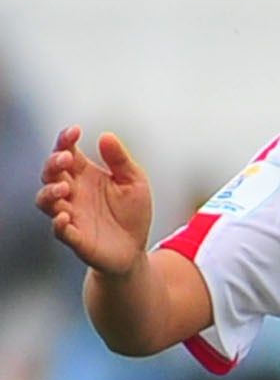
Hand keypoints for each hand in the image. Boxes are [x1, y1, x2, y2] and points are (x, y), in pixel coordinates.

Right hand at [34, 128, 154, 277]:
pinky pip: (59, 230)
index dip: (65, 139)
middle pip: (50, 172)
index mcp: (84, 174)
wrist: (134, 249)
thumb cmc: (131, 212)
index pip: (66, 151)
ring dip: (50, 191)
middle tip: (66, 159)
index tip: (75, 131)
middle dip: (53, 163)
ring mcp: (70, 213)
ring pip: (45, 200)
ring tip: (64, 187)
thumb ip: (120, 160)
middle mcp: (71, 191)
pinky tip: (64, 216)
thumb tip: (106, 136)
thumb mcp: (134, 181)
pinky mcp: (74, 237)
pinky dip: (58, 223)